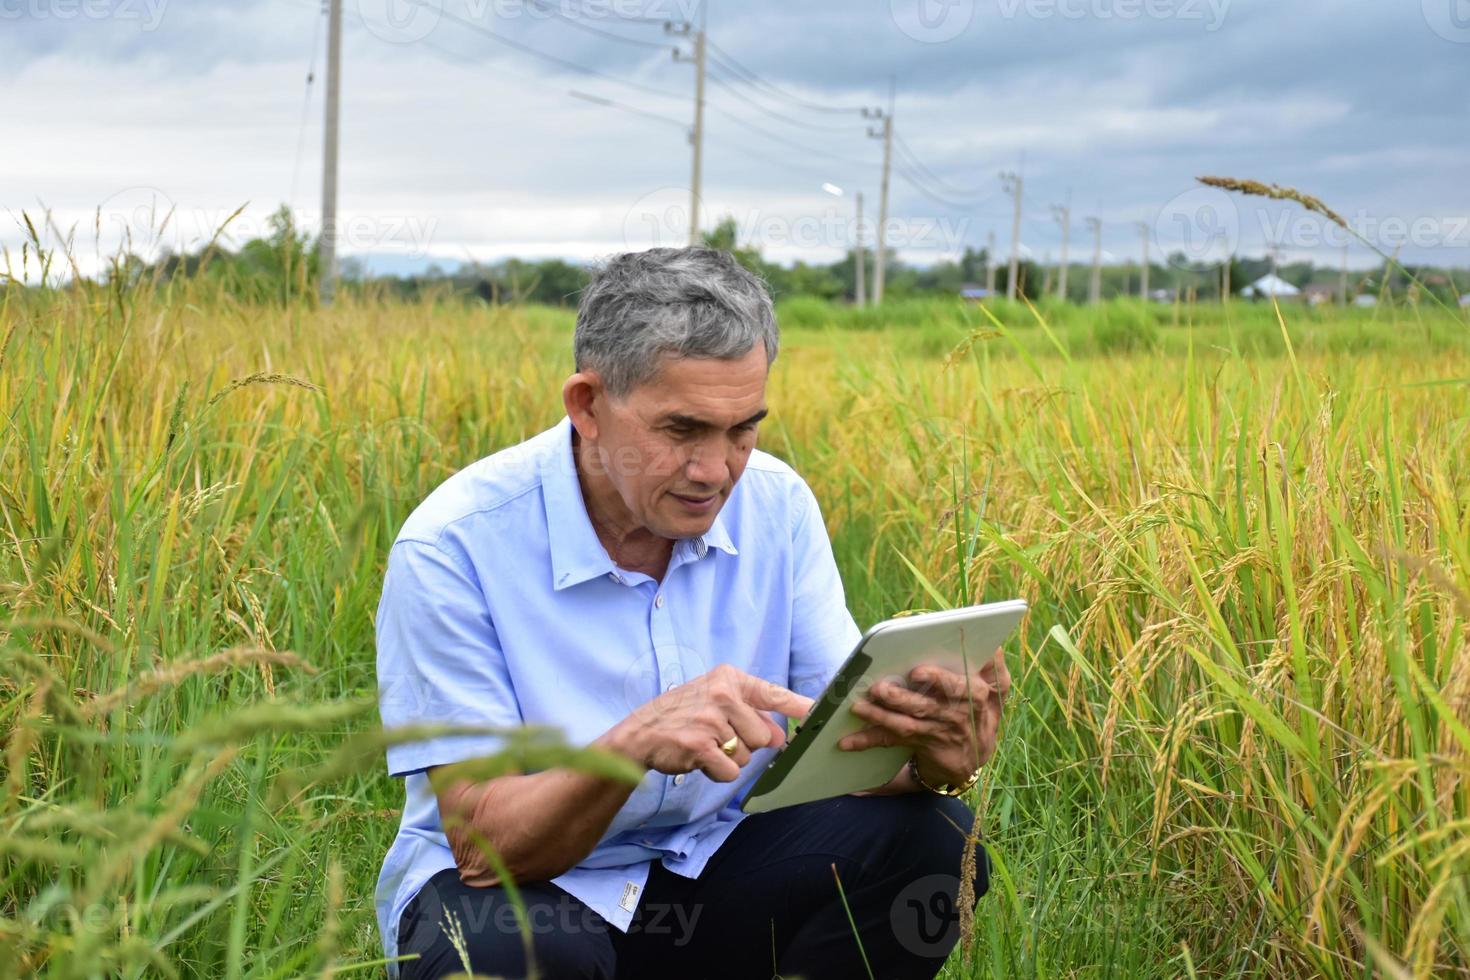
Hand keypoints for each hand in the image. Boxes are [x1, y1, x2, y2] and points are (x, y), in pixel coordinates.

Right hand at [601, 664, 813, 782]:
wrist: (640, 733)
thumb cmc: (683, 715)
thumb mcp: (716, 702)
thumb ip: (751, 714)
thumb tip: (779, 737)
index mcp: (728, 679)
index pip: (772, 693)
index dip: (799, 706)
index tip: (819, 712)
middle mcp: (722, 694)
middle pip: (763, 735)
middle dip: (746, 745)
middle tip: (719, 737)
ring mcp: (710, 720)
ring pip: (747, 755)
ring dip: (729, 758)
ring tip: (705, 745)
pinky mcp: (700, 745)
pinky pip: (730, 771)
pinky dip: (717, 772)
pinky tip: (699, 759)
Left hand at [836, 647, 1010, 785]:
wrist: (974, 756)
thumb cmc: (981, 710)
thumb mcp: (999, 690)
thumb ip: (995, 666)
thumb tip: (992, 644)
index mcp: (976, 696)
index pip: (959, 687)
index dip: (938, 680)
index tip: (917, 672)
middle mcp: (955, 716)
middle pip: (925, 706)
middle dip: (900, 698)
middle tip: (879, 688)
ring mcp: (935, 732)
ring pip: (904, 724)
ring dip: (879, 716)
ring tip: (857, 706)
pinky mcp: (918, 745)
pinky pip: (891, 741)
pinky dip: (867, 740)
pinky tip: (846, 741)